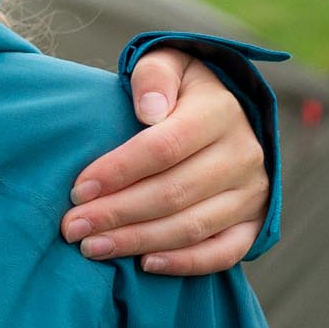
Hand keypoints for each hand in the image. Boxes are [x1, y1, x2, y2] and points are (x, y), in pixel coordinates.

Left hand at [61, 48, 267, 274]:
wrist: (225, 109)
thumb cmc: (179, 88)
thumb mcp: (167, 63)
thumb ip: (153, 78)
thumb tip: (148, 111)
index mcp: (219, 113)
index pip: (164, 148)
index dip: (118, 171)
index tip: (78, 189)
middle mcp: (243, 155)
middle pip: (174, 193)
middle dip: (117, 213)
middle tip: (73, 227)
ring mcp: (252, 192)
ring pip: (193, 226)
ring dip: (139, 241)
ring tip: (93, 247)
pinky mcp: (255, 220)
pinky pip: (225, 251)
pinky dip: (186, 263)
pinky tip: (145, 264)